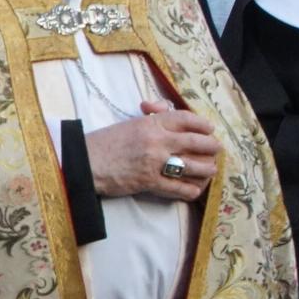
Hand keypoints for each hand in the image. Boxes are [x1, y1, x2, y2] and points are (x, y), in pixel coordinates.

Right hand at [85, 100, 218, 201]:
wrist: (83, 163)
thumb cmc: (103, 143)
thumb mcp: (129, 124)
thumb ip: (151, 118)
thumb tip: (167, 109)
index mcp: (151, 123)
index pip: (187, 119)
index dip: (203, 125)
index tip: (209, 130)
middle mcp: (157, 140)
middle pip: (197, 142)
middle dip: (211, 147)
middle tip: (216, 150)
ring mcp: (154, 162)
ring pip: (193, 166)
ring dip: (206, 170)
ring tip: (210, 171)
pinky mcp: (149, 182)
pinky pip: (179, 188)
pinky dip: (190, 190)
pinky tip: (194, 189)